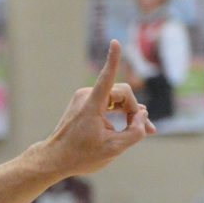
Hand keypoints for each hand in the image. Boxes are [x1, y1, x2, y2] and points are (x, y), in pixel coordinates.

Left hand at [40, 40, 153, 178]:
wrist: (55, 159)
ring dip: (130, 112)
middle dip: (136, 110)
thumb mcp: (114, 149)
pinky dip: (119, 114)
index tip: (114, 42)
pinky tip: (131, 125)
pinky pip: (108, 104)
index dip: (113, 60)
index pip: (106, 77)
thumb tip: (143, 114)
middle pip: (122, 94)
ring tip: (144, 130)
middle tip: (148, 130)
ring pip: (117, 99)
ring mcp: (84, 98)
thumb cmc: (81, 156)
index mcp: (91, 104)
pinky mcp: (84, 104)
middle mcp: (86, 96)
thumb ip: (136, 132)